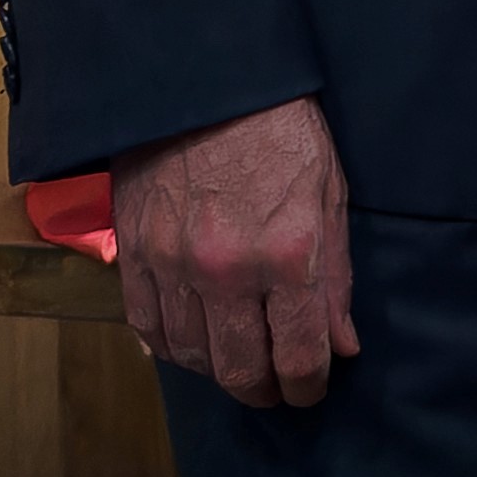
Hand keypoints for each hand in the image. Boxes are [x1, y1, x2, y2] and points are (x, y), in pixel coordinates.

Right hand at [112, 97, 360, 407]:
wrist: (208, 85)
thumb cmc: (285, 133)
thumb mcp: (332, 196)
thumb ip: (336, 278)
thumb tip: (343, 343)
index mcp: (287, 254)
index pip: (297, 354)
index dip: (307, 386)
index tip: (312, 390)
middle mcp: (226, 270)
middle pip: (238, 369)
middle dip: (263, 391)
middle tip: (276, 391)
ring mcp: (171, 265)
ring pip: (189, 355)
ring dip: (216, 371)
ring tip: (239, 366)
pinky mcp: (133, 254)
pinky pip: (146, 326)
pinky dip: (170, 347)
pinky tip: (193, 345)